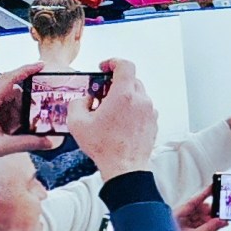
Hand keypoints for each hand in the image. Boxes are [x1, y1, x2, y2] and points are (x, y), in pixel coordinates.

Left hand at [0, 61, 55, 170]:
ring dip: (11, 113)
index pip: (8, 79)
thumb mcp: (0, 148)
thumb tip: (49, 142)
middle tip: (20, 128)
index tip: (41, 65)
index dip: (26, 70)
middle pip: (10, 92)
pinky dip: (3, 113)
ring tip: (6, 132)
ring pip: (4, 98)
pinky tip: (0, 129)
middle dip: (20, 109)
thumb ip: (27, 143)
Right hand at [68, 60, 157, 177]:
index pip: (125, 65)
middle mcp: (141, 100)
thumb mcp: (77, 122)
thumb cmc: (104, 147)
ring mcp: (150, 112)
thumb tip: (85, 99)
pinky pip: (143, 108)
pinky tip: (120, 121)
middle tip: (102, 94)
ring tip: (110, 111)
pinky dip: (132, 109)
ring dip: (124, 97)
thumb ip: (77, 103)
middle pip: (131, 80)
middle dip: (116, 83)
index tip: (105, 68)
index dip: (113, 62)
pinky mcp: (153, 123)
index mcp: (125, 95)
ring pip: (138, 94)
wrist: (125, 168)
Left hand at [173, 192, 225, 230]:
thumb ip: (210, 228)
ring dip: (210, 227)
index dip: (205, 194)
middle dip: (211, 217)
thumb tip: (221, 221)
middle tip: (221, 219)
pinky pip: (199, 228)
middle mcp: (179, 218)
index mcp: (177, 215)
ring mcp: (183, 225)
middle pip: (200, 211)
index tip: (214, 187)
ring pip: (201, 221)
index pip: (194, 201)